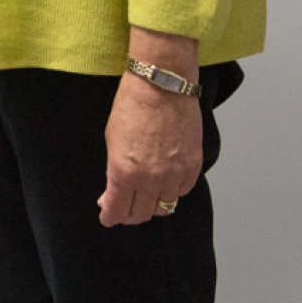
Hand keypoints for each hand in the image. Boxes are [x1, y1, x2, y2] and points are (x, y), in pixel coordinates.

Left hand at [98, 30, 202, 225]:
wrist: (161, 85)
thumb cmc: (131, 106)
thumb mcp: (112, 139)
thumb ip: (114, 170)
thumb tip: (113, 192)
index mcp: (124, 172)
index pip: (117, 210)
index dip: (111, 217)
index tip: (108, 217)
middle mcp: (150, 179)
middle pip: (141, 214)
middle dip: (129, 215)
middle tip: (123, 210)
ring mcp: (174, 174)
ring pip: (165, 206)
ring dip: (152, 205)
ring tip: (144, 198)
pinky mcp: (193, 166)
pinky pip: (182, 191)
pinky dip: (173, 191)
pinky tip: (164, 183)